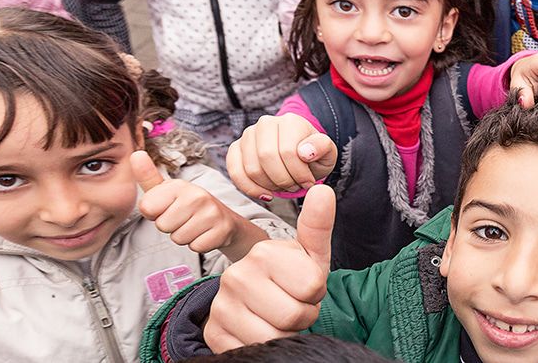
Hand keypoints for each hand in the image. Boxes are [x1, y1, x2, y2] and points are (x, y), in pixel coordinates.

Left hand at [133, 151, 265, 258]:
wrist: (224, 220)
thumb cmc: (188, 206)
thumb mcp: (167, 191)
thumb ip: (148, 176)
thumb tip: (135, 154)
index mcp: (179, 185)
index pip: (147, 208)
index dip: (154, 213)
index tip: (167, 208)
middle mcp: (197, 196)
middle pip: (162, 226)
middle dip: (170, 227)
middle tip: (183, 219)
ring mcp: (212, 213)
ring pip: (178, 238)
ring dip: (184, 236)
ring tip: (194, 225)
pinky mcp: (221, 230)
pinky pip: (195, 247)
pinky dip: (198, 244)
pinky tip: (204, 233)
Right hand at [204, 185, 333, 352]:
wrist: (253, 302)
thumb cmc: (289, 277)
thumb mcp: (309, 254)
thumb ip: (317, 226)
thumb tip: (323, 191)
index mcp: (263, 252)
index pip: (313, 287)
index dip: (316, 292)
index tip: (302, 285)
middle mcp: (235, 276)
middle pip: (296, 315)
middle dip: (302, 315)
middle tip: (291, 303)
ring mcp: (222, 306)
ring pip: (276, 337)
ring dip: (285, 333)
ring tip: (276, 316)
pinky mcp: (214, 334)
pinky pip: (255, 350)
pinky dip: (264, 345)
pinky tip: (258, 329)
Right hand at [226, 114, 336, 199]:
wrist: (299, 155)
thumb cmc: (313, 155)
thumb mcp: (327, 152)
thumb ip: (322, 148)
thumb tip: (305, 151)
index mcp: (290, 121)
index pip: (288, 151)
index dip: (298, 174)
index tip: (308, 183)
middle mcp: (266, 123)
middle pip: (266, 158)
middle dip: (283, 180)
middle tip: (295, 186)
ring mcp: (248, 135)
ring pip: (251, 168)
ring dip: (269, 185)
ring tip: (284, 186)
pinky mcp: (236, 149)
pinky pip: (235, 172)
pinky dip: (250, 188)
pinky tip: (266, 194)